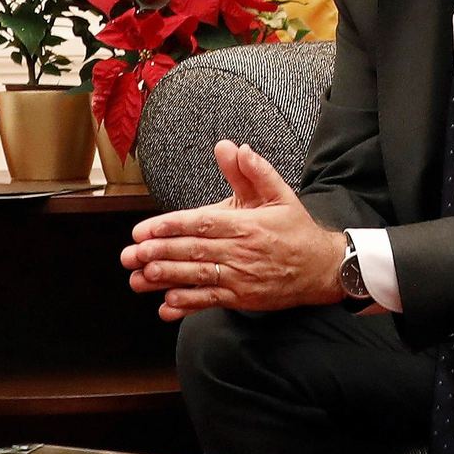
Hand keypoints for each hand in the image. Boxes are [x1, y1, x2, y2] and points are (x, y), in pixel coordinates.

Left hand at [120, 140, 344, 319]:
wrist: (322, 269)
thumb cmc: (296, 230)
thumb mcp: (280, 194)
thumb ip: (254, 171)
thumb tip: (234, 147)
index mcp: (247, 225)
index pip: (202, 223)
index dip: (171, 226)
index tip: (145, 229)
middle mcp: (241, 252)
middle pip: (193, 251)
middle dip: (159, 253)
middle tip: (130, 254)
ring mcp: (241, 278)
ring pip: (198, 277)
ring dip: (166, 279)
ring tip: (138, 278)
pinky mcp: (242, 298)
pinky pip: (210, 301)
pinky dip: (188, 305)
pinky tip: (166, 306)